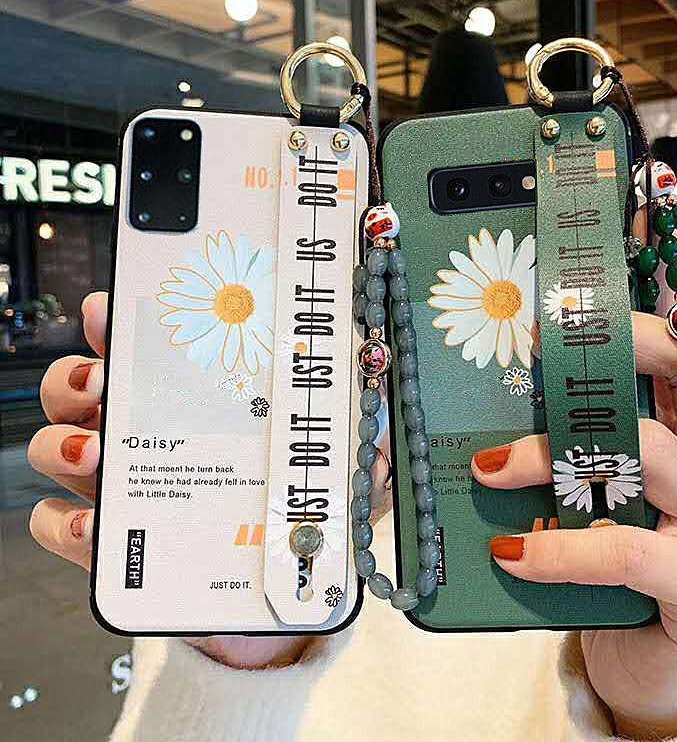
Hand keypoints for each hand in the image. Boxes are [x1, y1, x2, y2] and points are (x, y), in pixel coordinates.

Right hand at [27, 291, 391, 669]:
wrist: (280, 599)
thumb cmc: (306, 521)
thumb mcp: (345, 477)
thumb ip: (367, 445)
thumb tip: (383, 417)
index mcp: (199, 405)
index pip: (145, 349)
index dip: (119, 322)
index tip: (113, 309)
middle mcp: (152, 437)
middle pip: (81, 388)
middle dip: (79, 377)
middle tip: (105, 382)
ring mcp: (126, 489)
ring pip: (59, 447)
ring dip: (64, 444)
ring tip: (99, 454)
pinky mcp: (113, 547)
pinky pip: (60, 529)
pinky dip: (66, 524)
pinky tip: (97, 525)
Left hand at [472, 311, 676, 738]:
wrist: (641, 665)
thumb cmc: (610, 572)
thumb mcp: (592, 499)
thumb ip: (572, 454)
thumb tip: (489, 413)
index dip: (638, 323)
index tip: (563, 311)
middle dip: (628, 343)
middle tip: (543, 348)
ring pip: (648, 453)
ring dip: (552, 454)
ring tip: (489, 468)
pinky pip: (628, 550)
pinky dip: (560, 549)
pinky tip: (511, 553)